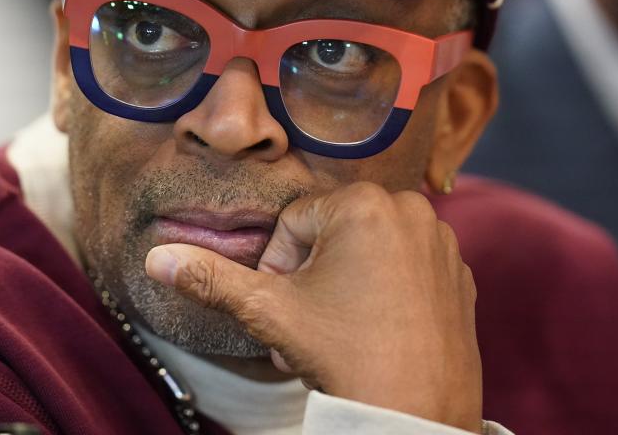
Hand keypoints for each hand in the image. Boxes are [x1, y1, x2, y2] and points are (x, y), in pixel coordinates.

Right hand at [145, 182, 482, 432]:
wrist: (413, 415)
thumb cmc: (344, 355)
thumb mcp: (270, 312)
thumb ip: (211, 278)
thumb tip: (156, 257)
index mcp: (364, 203)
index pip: (294, 221)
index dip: (277, 266)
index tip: (282, 306)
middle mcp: (411, 209)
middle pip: (333, 231)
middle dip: (310, 274)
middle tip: (307, 320)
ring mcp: (443, 242)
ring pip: (370, 248)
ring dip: (345, 281)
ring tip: (339, 327)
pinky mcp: (461, 275)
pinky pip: (407, 267)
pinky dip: (386, 290)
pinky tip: (376, 329)